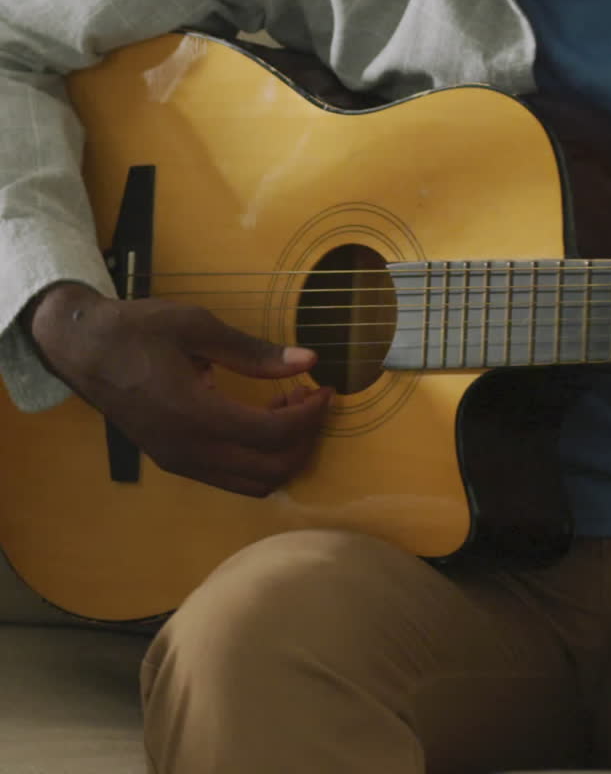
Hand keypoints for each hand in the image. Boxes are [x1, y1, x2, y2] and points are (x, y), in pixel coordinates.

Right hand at [28, 284, 332, 496]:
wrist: (84, 350)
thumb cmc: (139, 330)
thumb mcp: (198, 327)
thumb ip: (254, 351)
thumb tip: (309, 360)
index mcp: (195, 414)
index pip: (273, 434)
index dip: (310, 416)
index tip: (326, 388)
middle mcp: (189, 450)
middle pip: (271, 470)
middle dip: (305, 439)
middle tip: (313, 400)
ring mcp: (180, 462)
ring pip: (253, 484)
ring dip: (284, 455)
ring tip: (290, 409)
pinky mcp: (175, 462)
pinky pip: (231, 478)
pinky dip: (260, 459)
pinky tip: (262, 420)